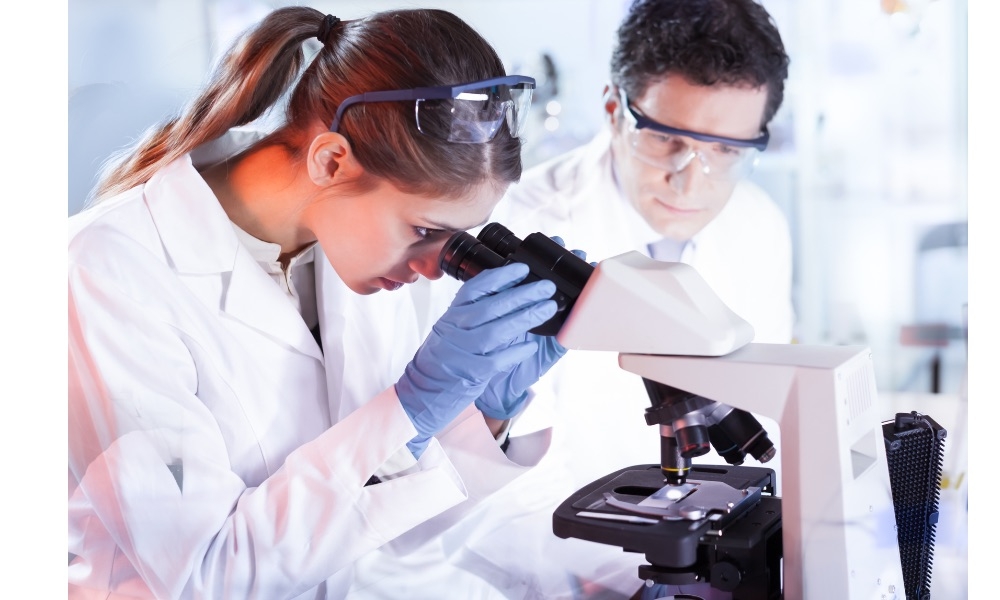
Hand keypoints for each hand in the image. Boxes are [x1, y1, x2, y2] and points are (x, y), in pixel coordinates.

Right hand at [396, 262, 557, 457]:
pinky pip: (497, 360)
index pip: (476, 287)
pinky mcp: (470, 373)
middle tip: (547, 287)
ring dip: (525, 318)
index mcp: (453, 313)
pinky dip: (516, 352)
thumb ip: (477, 310)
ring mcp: (462, 351)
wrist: (425, 390)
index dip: (501, 276)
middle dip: (523, 294)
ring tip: (548, 308)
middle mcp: (455, 328)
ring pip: (497, 331)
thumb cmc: (447, 355)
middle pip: (492, 306)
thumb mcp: (455, 327)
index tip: (523, 268)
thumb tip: (511, 290)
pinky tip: (531, 346)